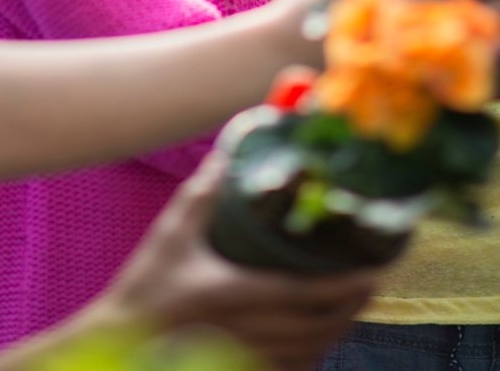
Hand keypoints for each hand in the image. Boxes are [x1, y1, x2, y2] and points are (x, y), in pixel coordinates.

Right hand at [103, 154, 378, 368]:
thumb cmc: (144, 286)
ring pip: (313, 351)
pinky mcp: (243, 370)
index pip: (309, 292)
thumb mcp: (173, 231)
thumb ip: (207, 191)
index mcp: (238, 293)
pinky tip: (320, 336)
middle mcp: (251, 331)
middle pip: (323, 326)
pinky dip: (315, 353)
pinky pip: (293, 368)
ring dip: (339, 329)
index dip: (350, 284)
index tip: (378, 268)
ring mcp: (249, 357)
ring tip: (355, 303)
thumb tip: (231, 150)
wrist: (120, 342)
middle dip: (355, 305)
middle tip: (374, 278)